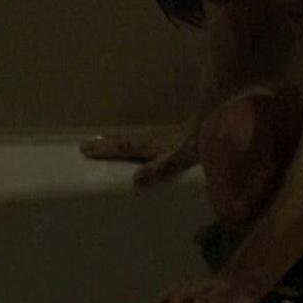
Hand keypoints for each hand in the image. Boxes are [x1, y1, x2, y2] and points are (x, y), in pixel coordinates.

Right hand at [79, 129, 196, 185]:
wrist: (218, 123)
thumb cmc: (200, 145)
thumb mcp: (180, 159)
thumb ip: (159, 169)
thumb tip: (136, 179)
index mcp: (153, 146)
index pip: (124, 148)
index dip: (105, 150)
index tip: (84, 150)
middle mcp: (155, 140)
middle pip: (125, 142)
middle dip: (105, 145)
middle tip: (84, 146)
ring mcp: (164, 138)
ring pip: (134, 139)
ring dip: (117, 141)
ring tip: (103, 142)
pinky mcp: (174, 139)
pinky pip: (146, 140)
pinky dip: (135, 142)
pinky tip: (140, 145)